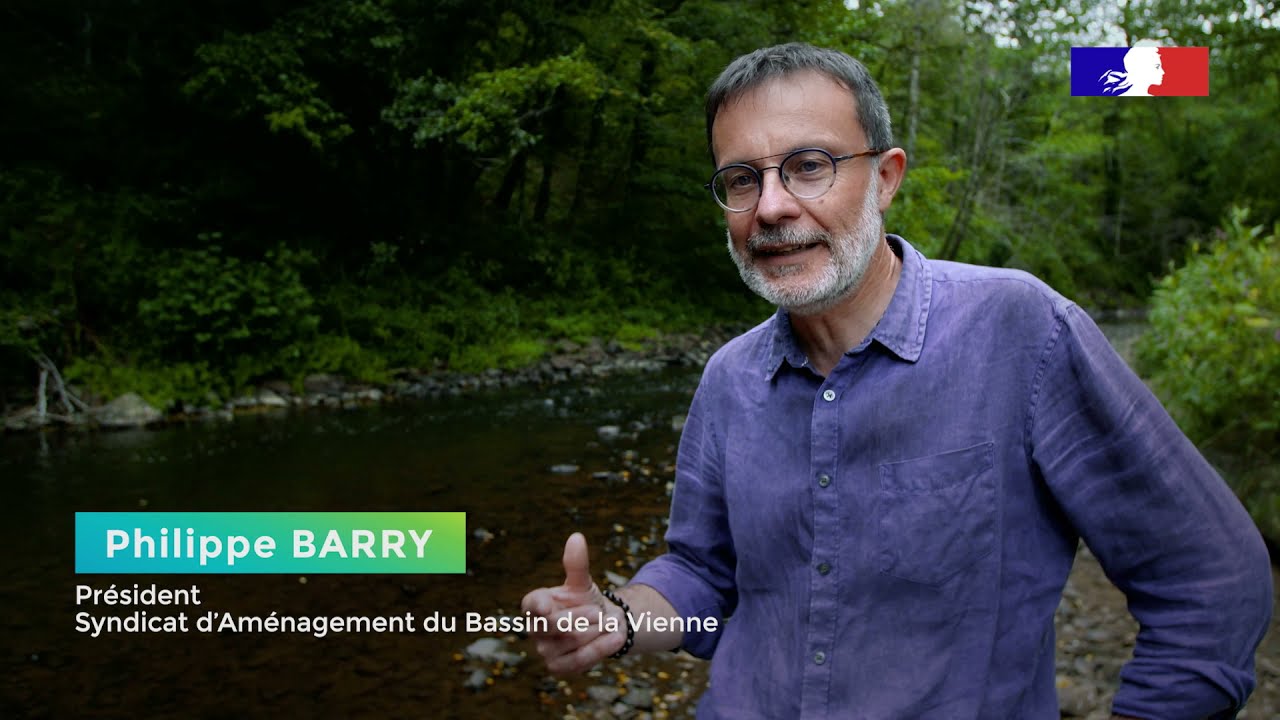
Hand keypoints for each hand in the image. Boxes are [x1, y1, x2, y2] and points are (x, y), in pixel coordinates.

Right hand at [521, 532, 626, 673]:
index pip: (532, 604)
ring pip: (572, 641)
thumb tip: (576, 537)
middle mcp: (535, 628)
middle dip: (580, 617)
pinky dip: (600, 648)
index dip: (539, 605)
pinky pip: (579, 660)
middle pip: (554, 624)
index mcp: (535, 604)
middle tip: (599, 611)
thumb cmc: (585, 600)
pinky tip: (616, 637)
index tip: (548, 606)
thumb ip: (577, 564)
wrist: (600, 625)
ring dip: (596, 630)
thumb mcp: (582, 582)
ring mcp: (544, 650)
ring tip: (609, 622)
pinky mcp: (558, 667)